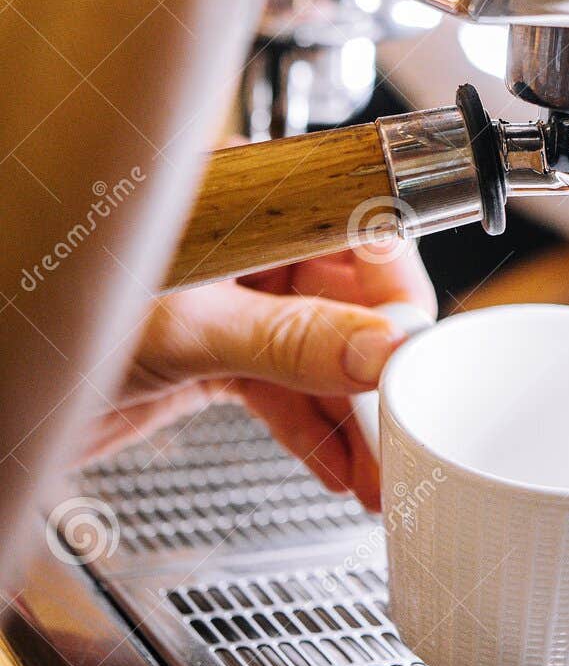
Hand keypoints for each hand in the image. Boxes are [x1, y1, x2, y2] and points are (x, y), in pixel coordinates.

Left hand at [76, 243, 435, 510]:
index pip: (354, 223)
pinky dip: (312, 431)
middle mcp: (246, 240)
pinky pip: (285, 388)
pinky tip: (338, 467)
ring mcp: (231, 298)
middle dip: (381, 371)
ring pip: (321, 353)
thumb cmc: (54, 309)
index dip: (392, 288)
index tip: (417, 350)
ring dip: (354, 416)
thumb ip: (287, 338)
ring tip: (383, 470)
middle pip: (348, 298)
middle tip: (411, 426)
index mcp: (245, 194)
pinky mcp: (215, 352)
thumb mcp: (184, 328)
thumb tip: (378, 347)